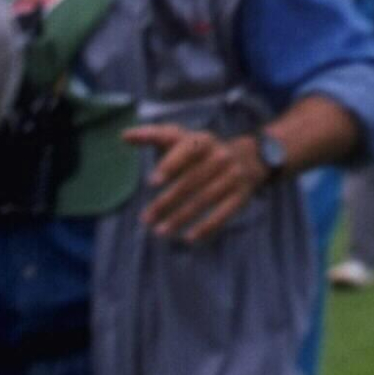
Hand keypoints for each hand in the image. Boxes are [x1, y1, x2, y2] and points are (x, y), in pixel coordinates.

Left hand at [124, 126, 268, 244]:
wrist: (249, 157)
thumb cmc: (201, 150)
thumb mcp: (182, 138)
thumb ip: (154, 136)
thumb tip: (124, 136)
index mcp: (204, 141)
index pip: (187, 150)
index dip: (171, 165)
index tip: (152, 182)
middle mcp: (221, 156)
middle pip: (192, 180)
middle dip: (167, 201)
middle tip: (146, 218)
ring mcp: (234, 176)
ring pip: (205, 199)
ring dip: (181, 217)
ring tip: (160, 231)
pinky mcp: (242, 195)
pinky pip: (225, 212)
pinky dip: (207, 226)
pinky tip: (189, 238)